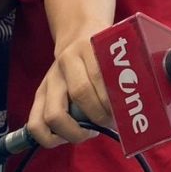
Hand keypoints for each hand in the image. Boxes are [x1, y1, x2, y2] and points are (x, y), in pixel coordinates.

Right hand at [26, 33, 112, 147]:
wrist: (77, 34)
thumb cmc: (102, 49)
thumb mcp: (113, 50)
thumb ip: (122, 70)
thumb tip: (135, 103)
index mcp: (88, 47)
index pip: (100, 76)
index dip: (112, 100)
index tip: (123, 114)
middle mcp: (66, 61)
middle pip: (80, 94)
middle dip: (98, 116)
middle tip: (109, 123)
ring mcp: (49, 78)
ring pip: (53, 115)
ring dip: (74, 132)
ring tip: (89, 132)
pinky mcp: (38, 93)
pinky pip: (35, 124)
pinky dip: (51, 138)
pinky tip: (68, 136)